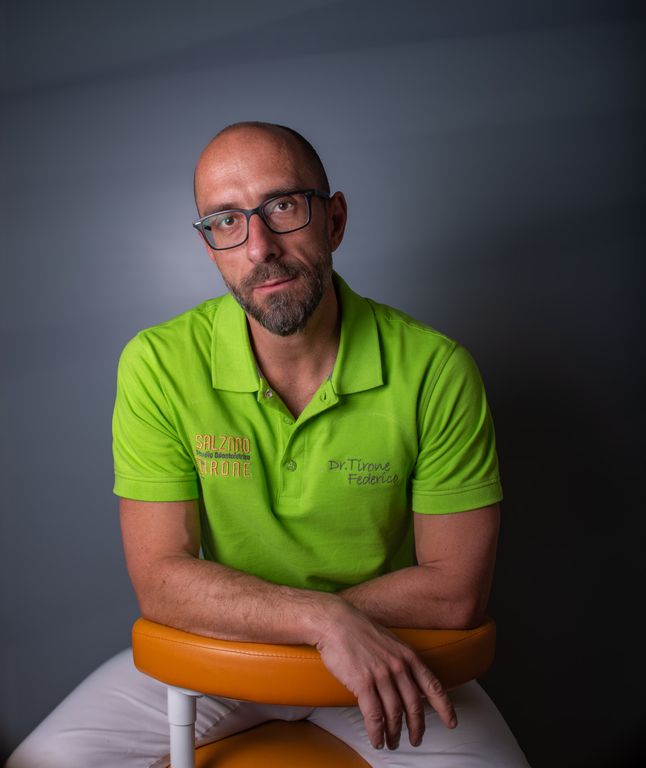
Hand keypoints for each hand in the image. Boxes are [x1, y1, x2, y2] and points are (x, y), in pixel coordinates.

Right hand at [315, 601, 456, 749]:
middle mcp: (398, 667)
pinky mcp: (363, 683)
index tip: (451, 722)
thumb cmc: (359, 630)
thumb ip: (401, 660)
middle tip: (416, 739)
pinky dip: (377, 731)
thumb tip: (409, 680)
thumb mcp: (390, 642)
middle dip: (417, 727)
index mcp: (408, 656)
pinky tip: (377, 739)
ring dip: (395, 733)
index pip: (433, 686)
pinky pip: (374, 715)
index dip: (444, 707)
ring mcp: (382, 675)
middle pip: (415, 705)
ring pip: (395, 713)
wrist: (336, 622)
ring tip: (393, 742)